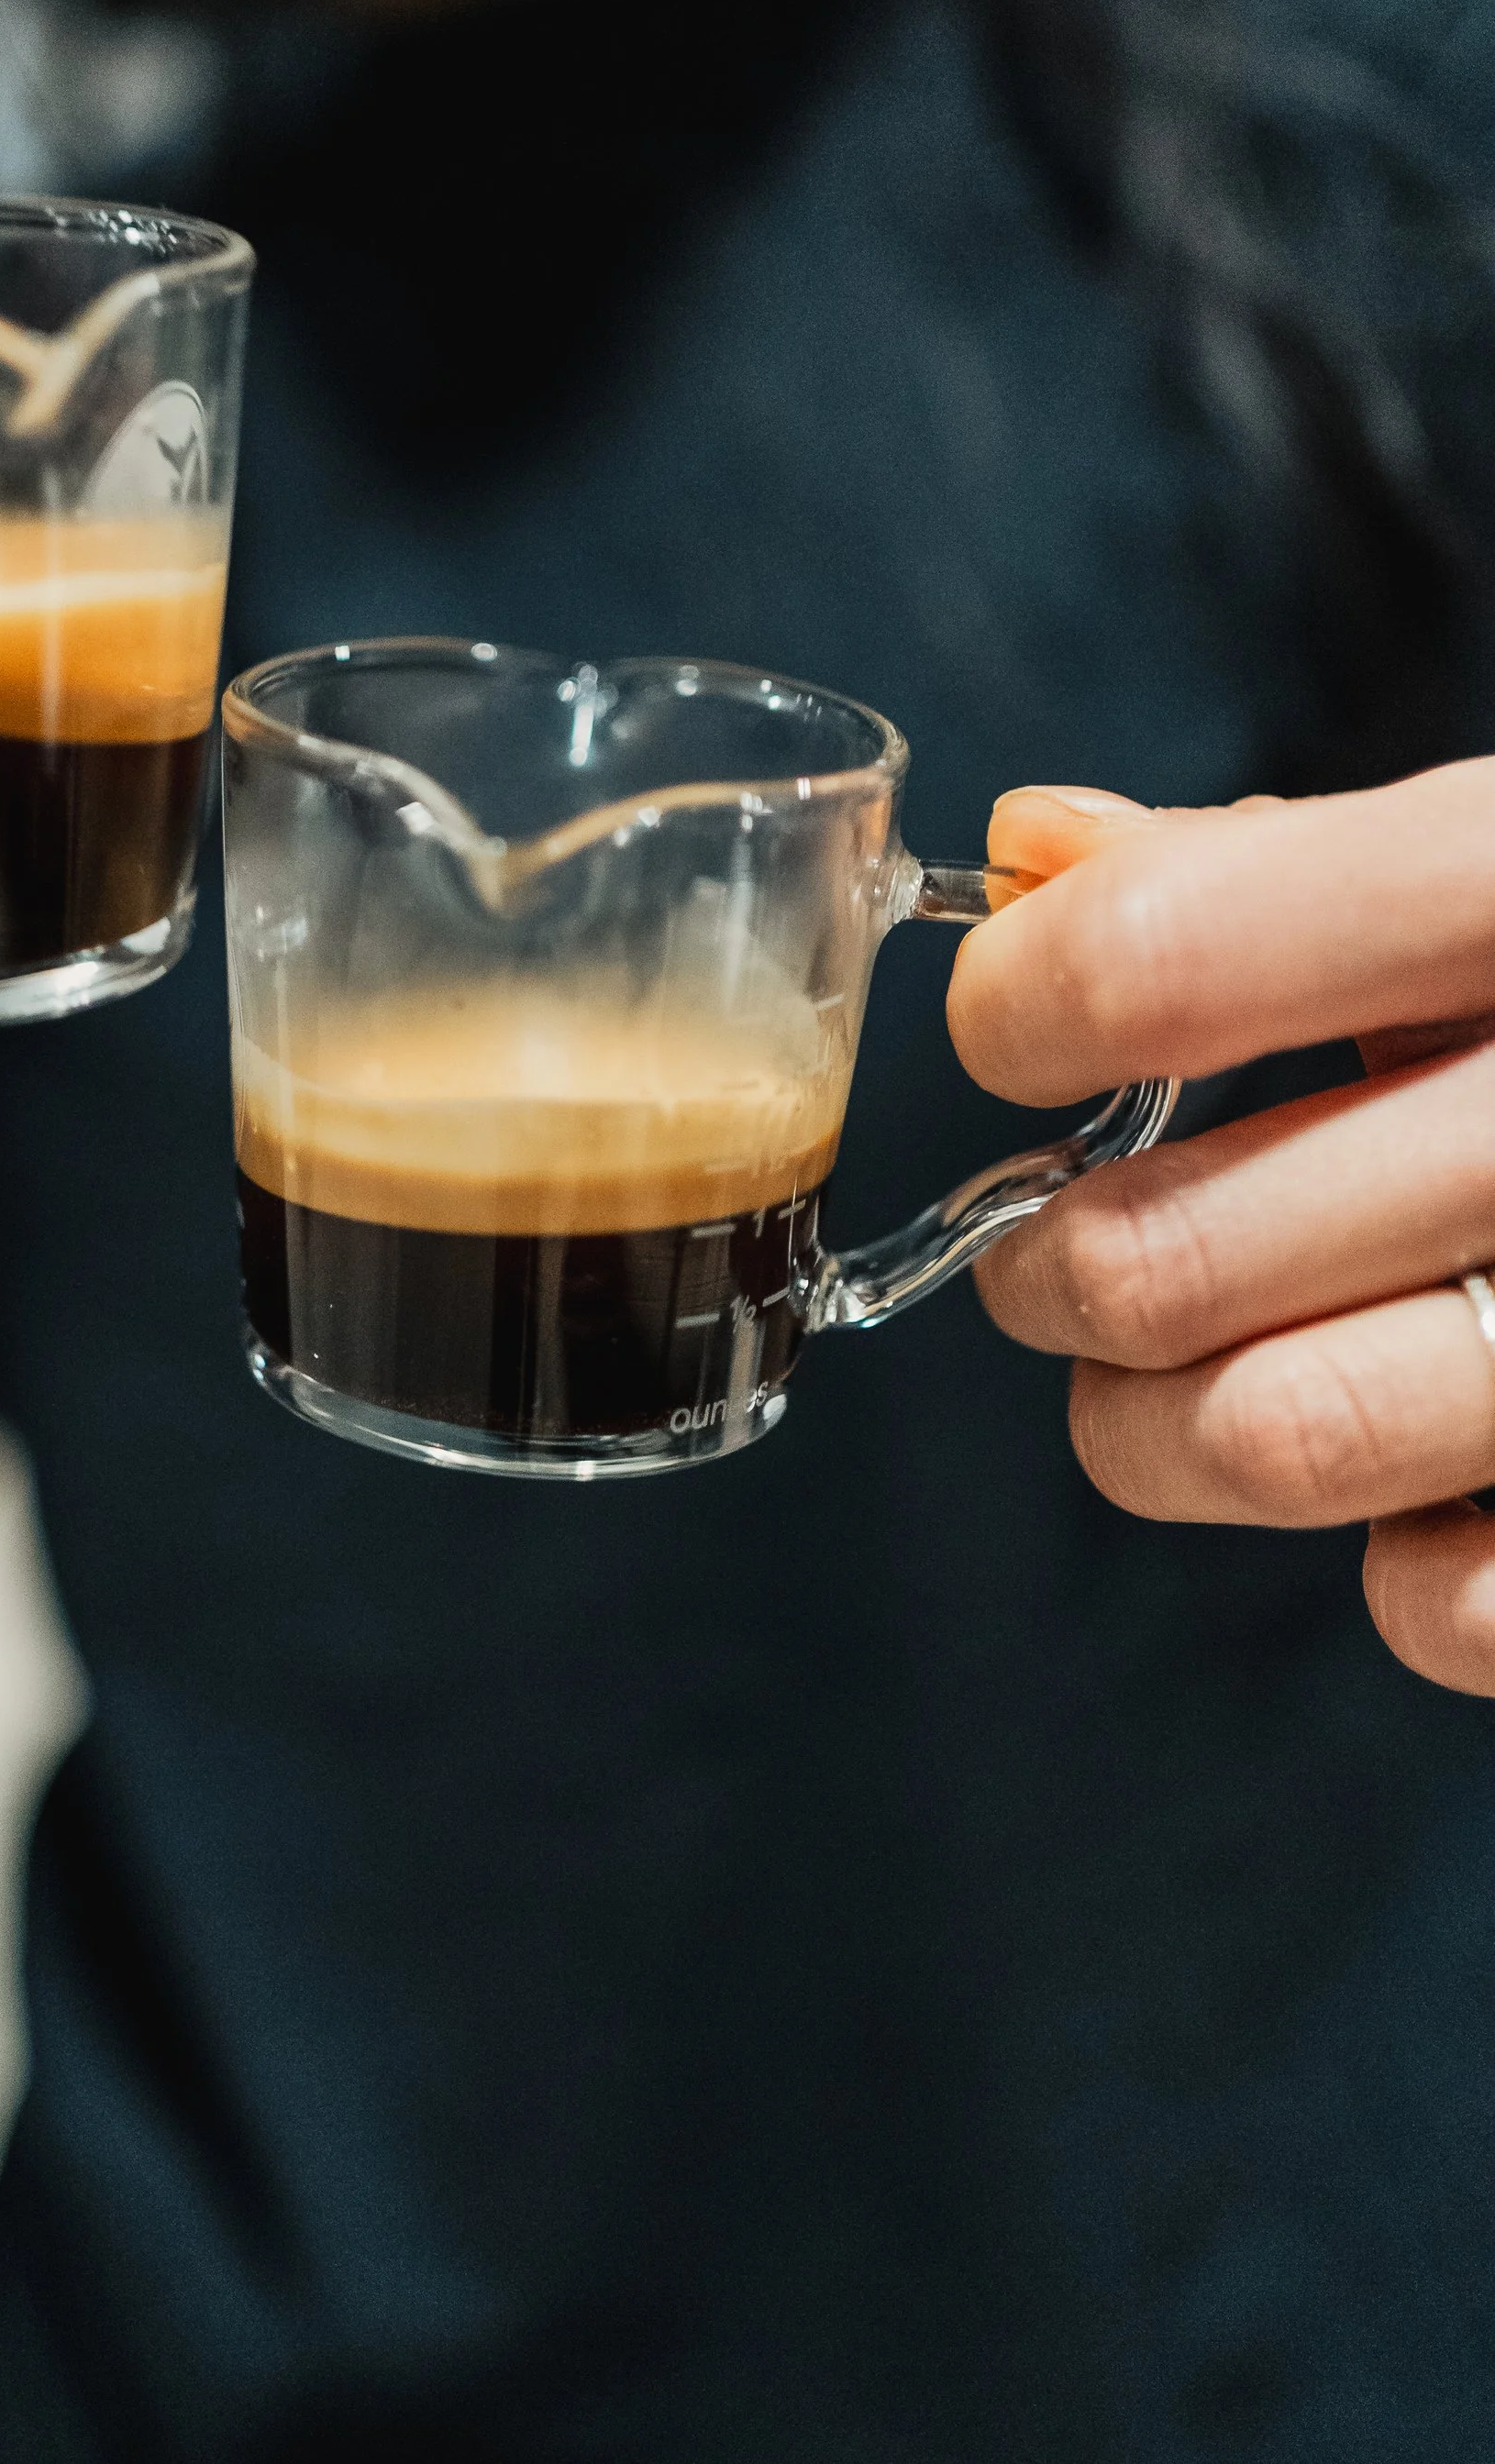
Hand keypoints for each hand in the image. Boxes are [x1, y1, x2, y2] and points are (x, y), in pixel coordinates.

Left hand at [952, 769, 1494, 1699]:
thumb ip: (1277, 865)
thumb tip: (1034, 859)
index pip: (1173, 954)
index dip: (1025, 1005)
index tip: (1019, 1031)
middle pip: (1169, 1252)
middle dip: (1050, 1271)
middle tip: (1058, 1262)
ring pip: (1266, 1442)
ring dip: (1150, 1430)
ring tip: (1159, 1381)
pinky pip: (1446, 1603)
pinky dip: (1394, 1561)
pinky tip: (1430, 1473)